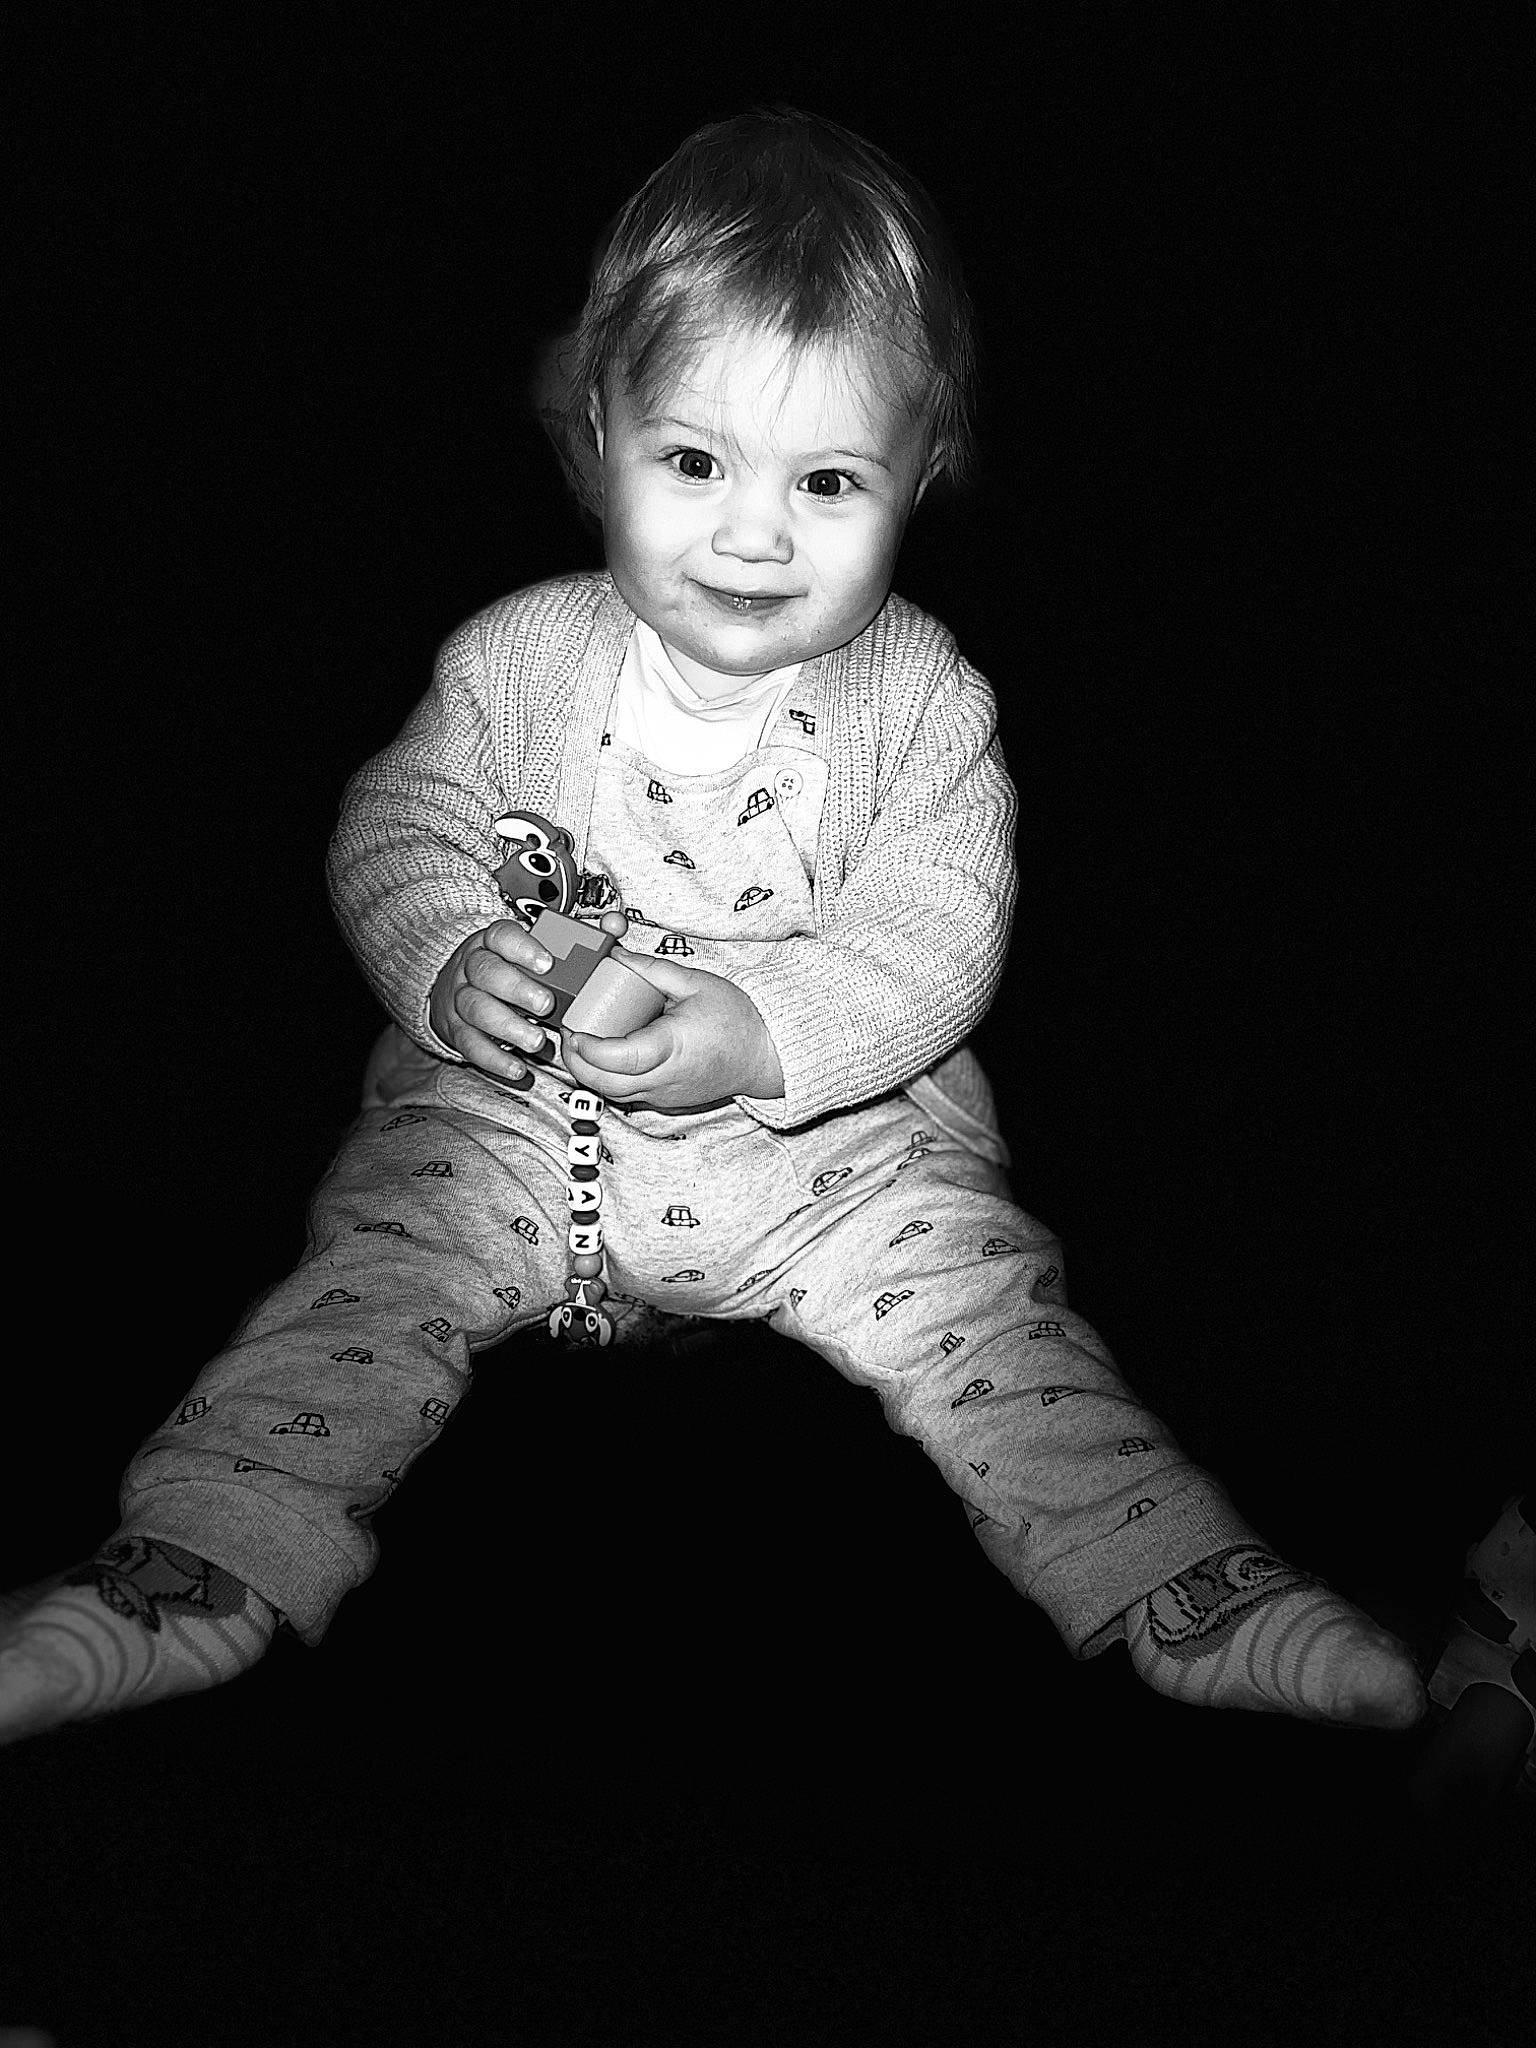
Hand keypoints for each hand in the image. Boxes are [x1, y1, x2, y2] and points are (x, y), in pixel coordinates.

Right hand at [429, 911, 629, 1084]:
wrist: (465, 991)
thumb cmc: (512, 969)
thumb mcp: (542, 949)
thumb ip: (583, 937)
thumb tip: (614, 924)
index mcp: (495, 942)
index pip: (501, 935)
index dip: (523, 948)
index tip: (547, 963)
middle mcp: (474, 967)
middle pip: (486, 972)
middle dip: (517, 989)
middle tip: (546, 1005)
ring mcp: (462, 999)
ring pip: (476, 1009)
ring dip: (508, 1027)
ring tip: (536, 1040)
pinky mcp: (458, 1030)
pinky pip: (471, 1044)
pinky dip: (494, 1058)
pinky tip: (517, 1066)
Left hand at [560, 952, 784, 1110]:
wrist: (764, 1055)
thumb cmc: (737, 1020)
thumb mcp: (695, 983)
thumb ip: (651, 970)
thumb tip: (617, 957)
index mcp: (671, 1048)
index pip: (615, 1058)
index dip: (586, 1046)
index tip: (575, 1027)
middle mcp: (665, 1079)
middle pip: (603, 1083)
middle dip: (577, 1061)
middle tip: (571, 1032)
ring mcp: (664, 1095)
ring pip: (612, 1093)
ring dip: (591, 1072)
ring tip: (586, 1042)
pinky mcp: (666, 1101)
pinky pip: (628, 1095)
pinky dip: (611, 1079)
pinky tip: (611, 1056)